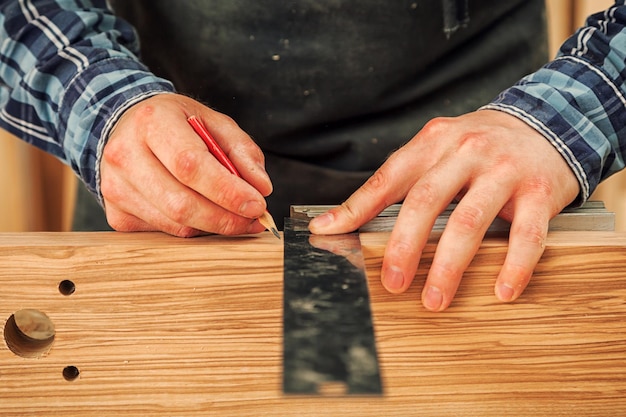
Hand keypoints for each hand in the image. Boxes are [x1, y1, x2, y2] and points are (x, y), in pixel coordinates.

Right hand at [100, 93, 271, 236]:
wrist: (126, 129)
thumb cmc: (176, 126)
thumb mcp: (213, 123)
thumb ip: (242, 151)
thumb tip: (261, 187)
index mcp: (153, 122)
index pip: (190, 165)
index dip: (227, 191)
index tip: (256, 205)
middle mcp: (126, 154)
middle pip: (181, 203)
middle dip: (226, 218)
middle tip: (253, 219)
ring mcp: (115, 187)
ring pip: (175, 224)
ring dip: (213, 227)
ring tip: (235, 217)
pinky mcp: (116, 214)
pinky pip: (164, 233)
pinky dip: (193, 229)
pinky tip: (203, 215)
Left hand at [309, 110, 579, 310]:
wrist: (547, 123)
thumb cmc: (479, 147)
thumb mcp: (436, 150)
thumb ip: (395, 181)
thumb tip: (341, 218)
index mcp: (434, 142)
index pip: (389, 177)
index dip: (356, 207)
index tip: (327, 233)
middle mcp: (466, 151)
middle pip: (427, 200)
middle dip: (405, 244)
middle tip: (392, 283)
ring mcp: (504, 170)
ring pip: (471, 220)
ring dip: (450, 265)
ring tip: (435, 299)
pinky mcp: (540, 192)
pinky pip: (527, 234)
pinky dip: (514, 266)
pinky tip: (502, 291)